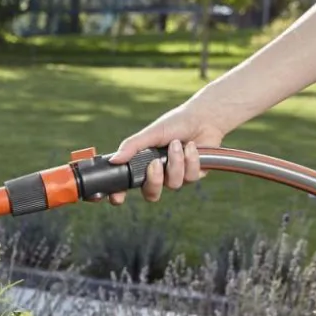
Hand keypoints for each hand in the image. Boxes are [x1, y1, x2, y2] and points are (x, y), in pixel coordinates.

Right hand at [105, 103, 228, 205]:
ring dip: (175, 163)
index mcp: (142, 166)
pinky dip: (191, 160)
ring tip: (178, 144)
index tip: (118, 197)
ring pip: (173, 184)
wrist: (202, 118)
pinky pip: (190, 178)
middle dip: (154, 181)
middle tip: (155, 163)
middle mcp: (158, 175)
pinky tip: (191, 147)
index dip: (119, 195)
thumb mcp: (150, 133)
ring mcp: (176, 177)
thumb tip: (113, 160)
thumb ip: (132, 147)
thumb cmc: (174, 124)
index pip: (127, 187)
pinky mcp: (194, 175)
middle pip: (151, 194)